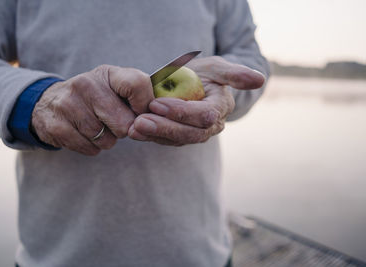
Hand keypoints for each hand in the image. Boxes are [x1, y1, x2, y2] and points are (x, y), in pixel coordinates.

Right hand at [32, 65, 153, 154]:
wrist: (49, 105)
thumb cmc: (94, 98)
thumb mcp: (114, 87)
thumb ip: (139, 96)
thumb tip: (160, 115)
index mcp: (108, 73)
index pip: (138, 84)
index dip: (145, 105)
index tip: (141, 113)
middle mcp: (87, 84)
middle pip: (125, 123)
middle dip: (123, 129)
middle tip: (113, 122)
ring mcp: (69, 104)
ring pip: (107, 139)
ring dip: (106, 139)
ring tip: (96, 126)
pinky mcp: (57, 126)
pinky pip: (90, 148)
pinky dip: (91, 147)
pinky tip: (83, 134)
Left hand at [128, 56, 264, 145]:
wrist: (190, 83)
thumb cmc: (204, 73)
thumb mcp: (217, 67)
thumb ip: (235, 73)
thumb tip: (259, 79)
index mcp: (220, 108)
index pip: (204, 116)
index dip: (182, 112)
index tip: (157, 103)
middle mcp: (210, 126)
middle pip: (190, 134)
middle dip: (165, 128)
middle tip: (141, 120)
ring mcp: (194, 134)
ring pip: (176, 140)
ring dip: (154, 135)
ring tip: (134, 127)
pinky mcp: (179, 137)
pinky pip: (166, 140)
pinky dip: (150, 136)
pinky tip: (134, 131)